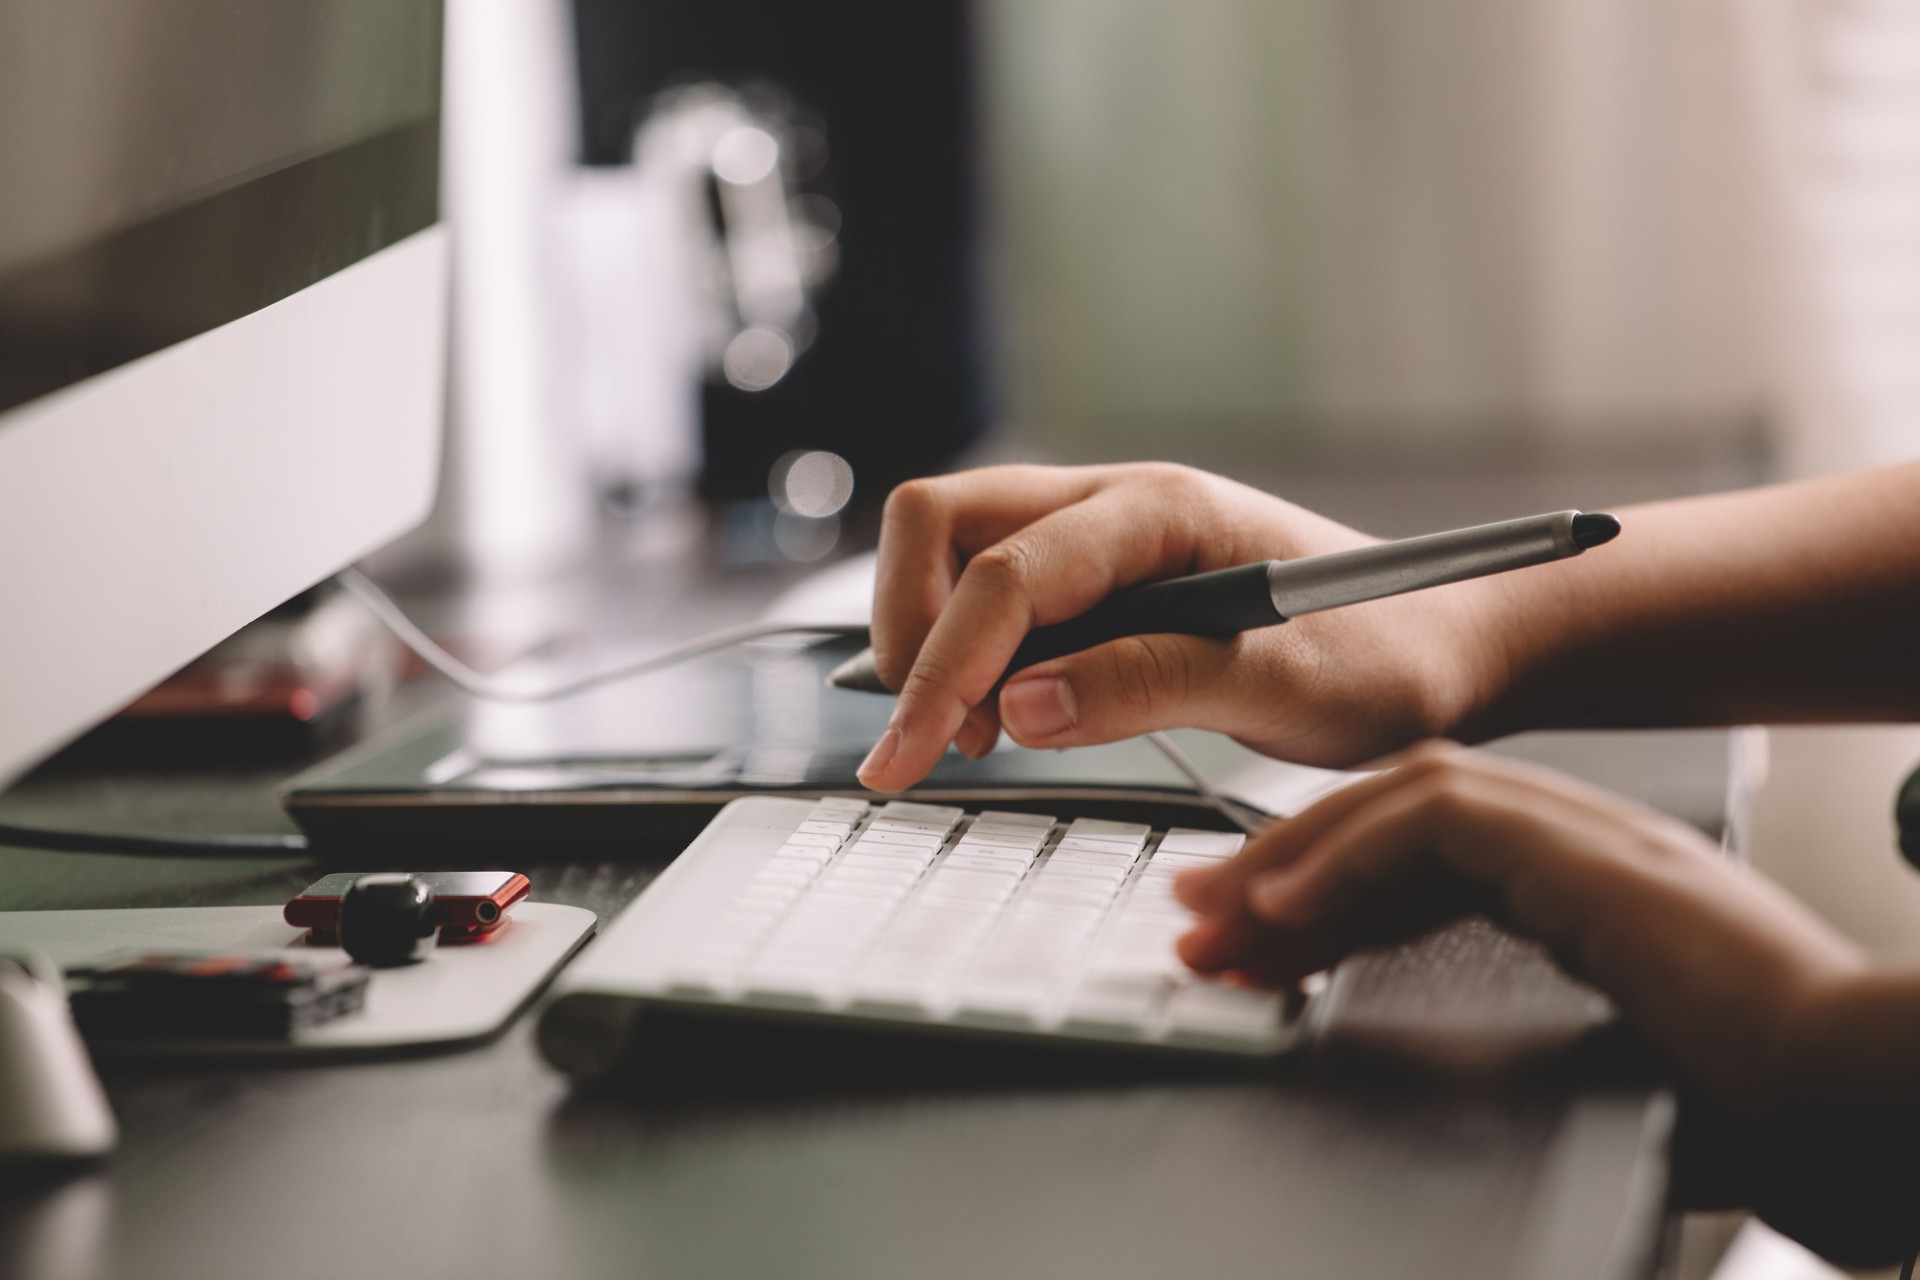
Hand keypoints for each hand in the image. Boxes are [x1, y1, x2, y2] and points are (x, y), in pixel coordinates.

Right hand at [856, 463, 1511, 790]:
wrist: (1439, 644)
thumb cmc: (1381, 651)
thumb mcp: (1278, 680)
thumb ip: (1146, 683)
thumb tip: (1017, 708)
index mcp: (1161, 510)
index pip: (1009, 572)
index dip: (947, 665)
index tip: (912, 755)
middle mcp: (1113, 504)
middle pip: (942, 522)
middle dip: (913, 629)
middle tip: (941, 737)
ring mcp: (1095, 538)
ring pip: (949, 551)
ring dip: (932, 640)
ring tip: (974, 732)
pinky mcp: (1091, 582)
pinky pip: (987, 593)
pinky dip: (966, 653)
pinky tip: (1002, 715)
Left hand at [1174, 744, 1860, 1101]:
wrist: (1869, 1104)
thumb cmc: (1776, 1116)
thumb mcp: (1607, 1085)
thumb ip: (1528, 1066)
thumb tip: (1444, 1110)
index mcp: (1601, 898)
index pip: (1434, 869)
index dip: (1336, 902)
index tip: (1256, 947)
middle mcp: (1593, 850)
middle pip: (1403, 823)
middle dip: (1292, 867)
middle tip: (1202, 917)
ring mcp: (1597, 838)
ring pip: (1407, 799)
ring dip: (1301, 854)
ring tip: (1217, 915)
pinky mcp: (1591, 852)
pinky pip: (1438, 818)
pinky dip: (1349, 854)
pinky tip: (1286, 905)